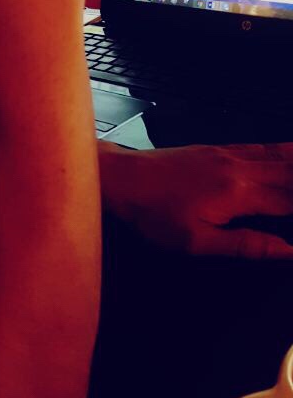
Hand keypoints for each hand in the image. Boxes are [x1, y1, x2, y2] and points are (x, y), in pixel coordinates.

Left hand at [101, 142, 292, 258]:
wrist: (121, 179)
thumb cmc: (152, 213)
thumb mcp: (198, 243)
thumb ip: (248, 245)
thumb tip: (287, 251)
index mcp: (238, 193)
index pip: (292, 201)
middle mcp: (240, 166)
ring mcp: (231, 153)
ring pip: (284, 154)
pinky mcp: (221, 148)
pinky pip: (266, 146)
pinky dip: (288, 149)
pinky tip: (292, 151)